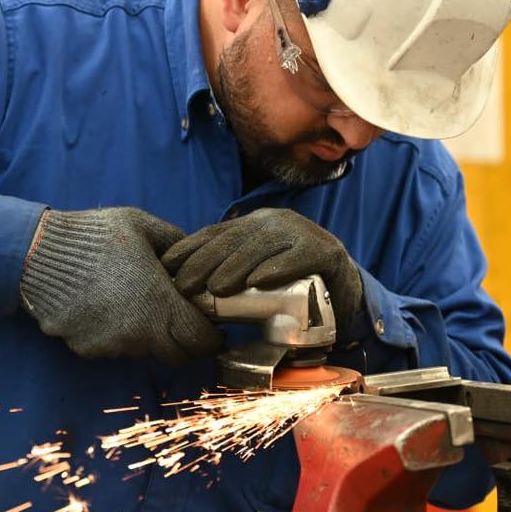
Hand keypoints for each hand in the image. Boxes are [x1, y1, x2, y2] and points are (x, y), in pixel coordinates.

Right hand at [19, 207, 222, 364]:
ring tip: (133, 303)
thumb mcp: (144, 226)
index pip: (201, 341)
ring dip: (147, 336)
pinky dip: (117, 335)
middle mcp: (138, 333)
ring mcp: (110, 345)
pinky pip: (113, 348)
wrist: (38, 253)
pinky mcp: (86, 349)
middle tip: (178, 318)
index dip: (211, 337)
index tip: (212, 327)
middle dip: (183, 341)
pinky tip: (105, 307)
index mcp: (159, 304)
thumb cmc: (96, 235)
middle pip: (176, 355)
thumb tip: (196, 262)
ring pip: (143, 351)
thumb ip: (177, 244)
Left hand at [161, 208, 363, 328]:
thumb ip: (228, 270)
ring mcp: (303, 233)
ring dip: (237, 267)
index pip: (216, 233)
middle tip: (185, 286)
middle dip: (205, 261)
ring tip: (217, 288)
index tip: (167, 268)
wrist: (343, 288)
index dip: (190, 248)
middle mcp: (277, 222)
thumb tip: (184, 286)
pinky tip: (260, 282)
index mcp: (255, 224)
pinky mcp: (325, 252)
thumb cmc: (291, 283)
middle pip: (235, 239)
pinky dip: (279, 269)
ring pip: (263, 246)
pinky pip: (299, 257)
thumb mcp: (255, 271)